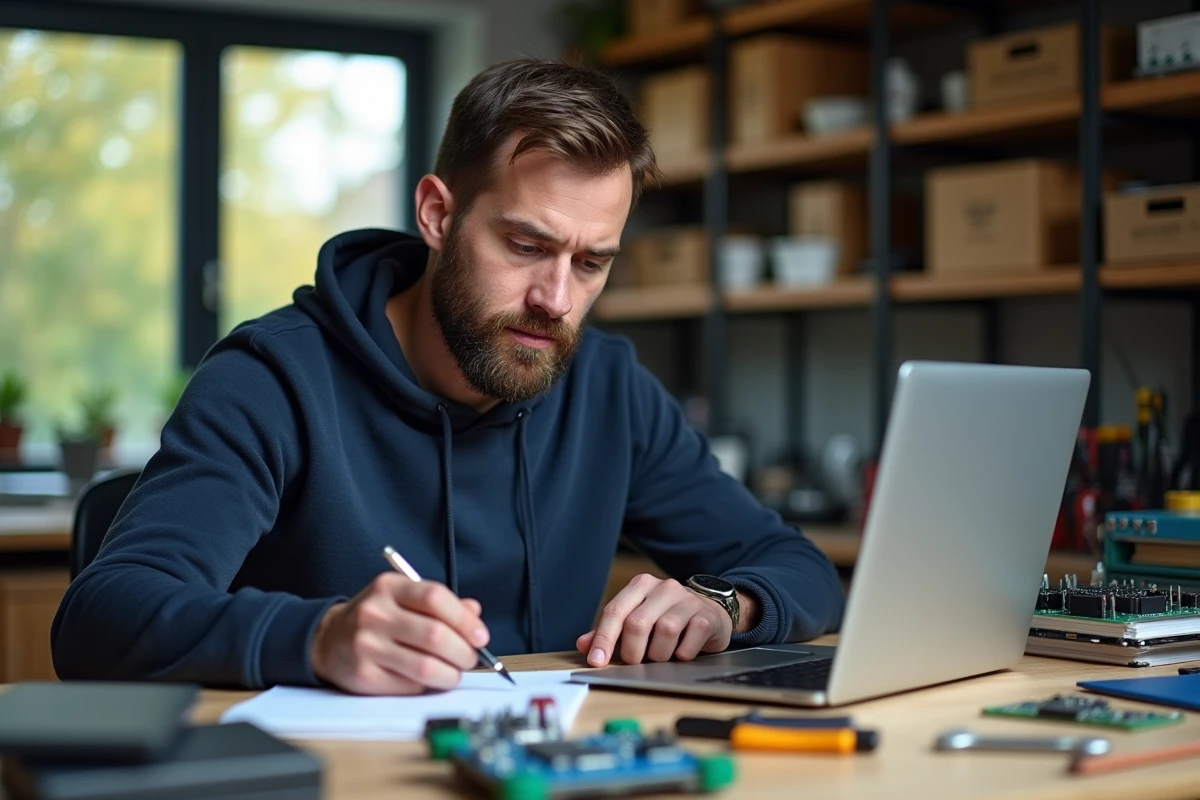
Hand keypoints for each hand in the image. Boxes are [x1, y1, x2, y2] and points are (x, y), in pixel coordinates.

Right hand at [310, 572, 488, 694]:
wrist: (327, 639)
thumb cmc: (376, 618)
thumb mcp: (403, 598)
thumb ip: (439, 603)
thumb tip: (474, 612)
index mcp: (389, 587)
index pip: (435, 597)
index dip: (465, 619)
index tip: (480, 636)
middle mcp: (375, 613)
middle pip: (435, 635)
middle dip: (464, 652)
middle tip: (470, 658)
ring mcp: (367, 645)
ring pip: (426, 667)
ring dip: (450, 674)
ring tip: (453, 672)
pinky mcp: (363, 675)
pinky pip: (409, 685)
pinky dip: (427, 686)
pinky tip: (426, 679)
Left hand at [575, 574, 739, 666]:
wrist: (711, 612)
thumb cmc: (668, 617)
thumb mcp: (638, 618)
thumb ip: (611, 631)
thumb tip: (584, 645)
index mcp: (641, 585)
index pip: (615, 610)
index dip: (604, 638)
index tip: (596, 661)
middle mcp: (664, 588)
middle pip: (637, 623)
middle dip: (632, 650)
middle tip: (635, 662)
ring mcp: (687, 599)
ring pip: (665, 631)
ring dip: (659, 654)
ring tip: (661, 656)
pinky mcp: (707, 615)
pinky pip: (689, 641)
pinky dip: (682, 654)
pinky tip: (682, 653)